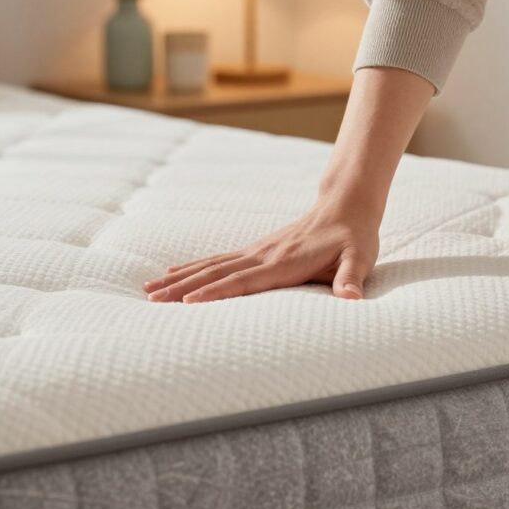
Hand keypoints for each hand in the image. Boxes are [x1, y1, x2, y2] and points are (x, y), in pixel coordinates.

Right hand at [143, 199, 380, 302]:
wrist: (345, 205)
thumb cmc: (353, 237)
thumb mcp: (359, 257)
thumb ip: (352, 278)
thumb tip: (353, 298)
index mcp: (284, 262)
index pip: (244, 280)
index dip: (216, 292)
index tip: (189, 303)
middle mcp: (263, 255)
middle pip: (216, 272)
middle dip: (183, 287)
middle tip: (152, 301)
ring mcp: (255, 251)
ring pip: (210, 265)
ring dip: (179, 277)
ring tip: (149, 290)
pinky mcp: (254, 250)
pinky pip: (217, 260)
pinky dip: (192, 268)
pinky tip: (171, 273)